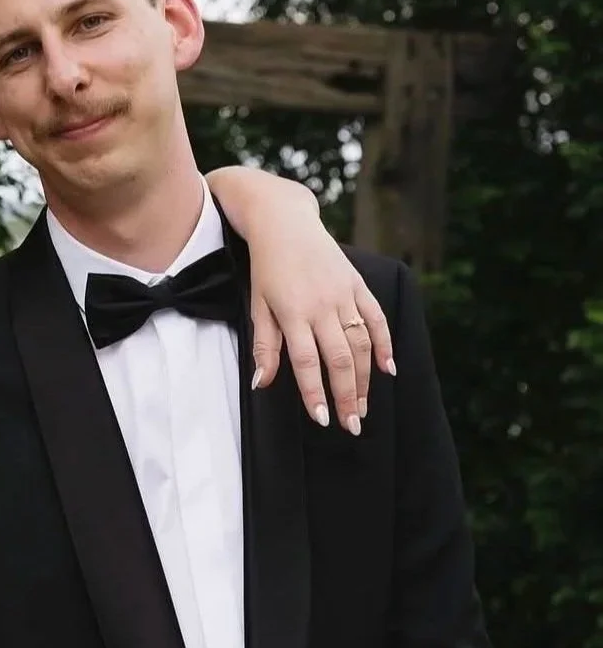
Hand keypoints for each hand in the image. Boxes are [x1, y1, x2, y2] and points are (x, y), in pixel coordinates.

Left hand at [248, 221, 394, 435]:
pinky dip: (385, 344)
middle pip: (339, 359)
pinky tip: (389, 370)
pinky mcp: (358, 284)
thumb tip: (262, 383)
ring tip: (364, 407)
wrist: (285, 223)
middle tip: (352, 424)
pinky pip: (376, 318)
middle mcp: (322, 306)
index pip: (306, 362)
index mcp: (293, 313)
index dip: (315, 393)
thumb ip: (264, 347)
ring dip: (365, 379)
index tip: (323, 418)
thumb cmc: (267, 268)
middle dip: (346, 395)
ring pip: (361, 344)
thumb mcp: (258, 306)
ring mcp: (344, 295)